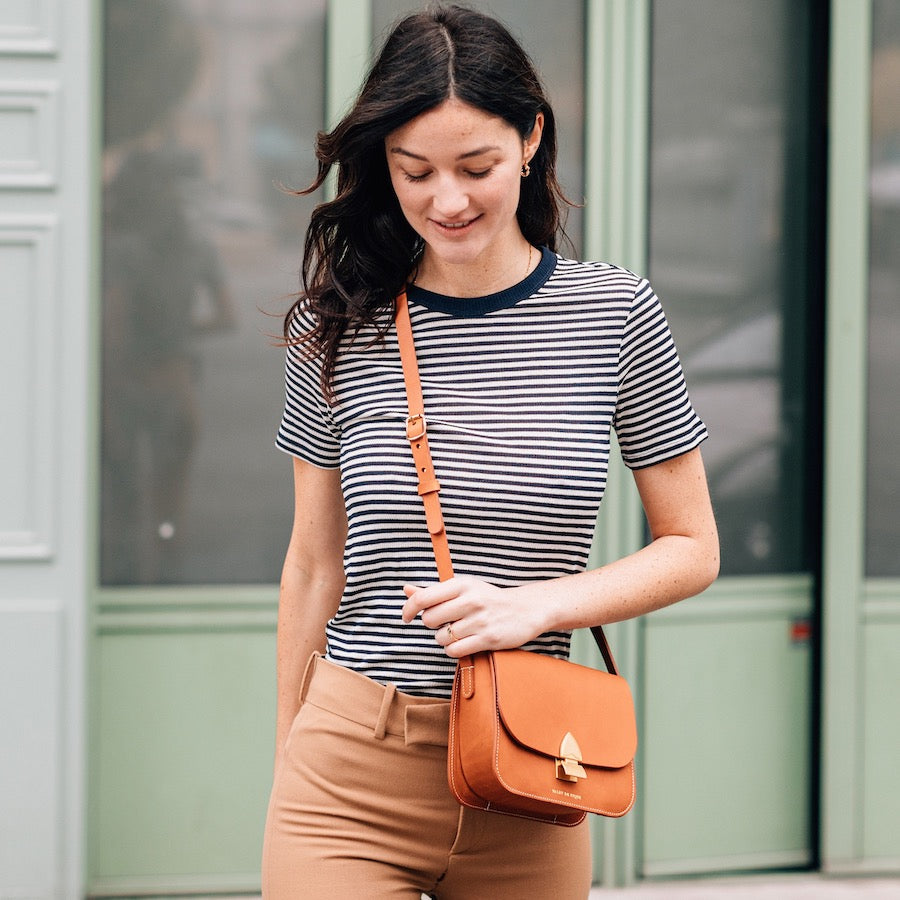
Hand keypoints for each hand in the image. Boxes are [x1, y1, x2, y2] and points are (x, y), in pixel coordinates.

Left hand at [401, 576, 545, 657]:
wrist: (525, 609)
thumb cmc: (488, 598)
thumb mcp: (463, 589)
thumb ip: (433, 591)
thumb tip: (406, 590)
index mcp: (461, 584)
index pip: (423, 597)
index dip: (409, 609)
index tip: (406, 616)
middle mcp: (470, 600)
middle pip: (429, 619)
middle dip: (432, 625)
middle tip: (445, 622)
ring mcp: (479, 620)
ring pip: (441, 637)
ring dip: (444, 639)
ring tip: (458, 632)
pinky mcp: (488, 638)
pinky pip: (454, 650)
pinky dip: (453, 650)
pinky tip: (463, 643)